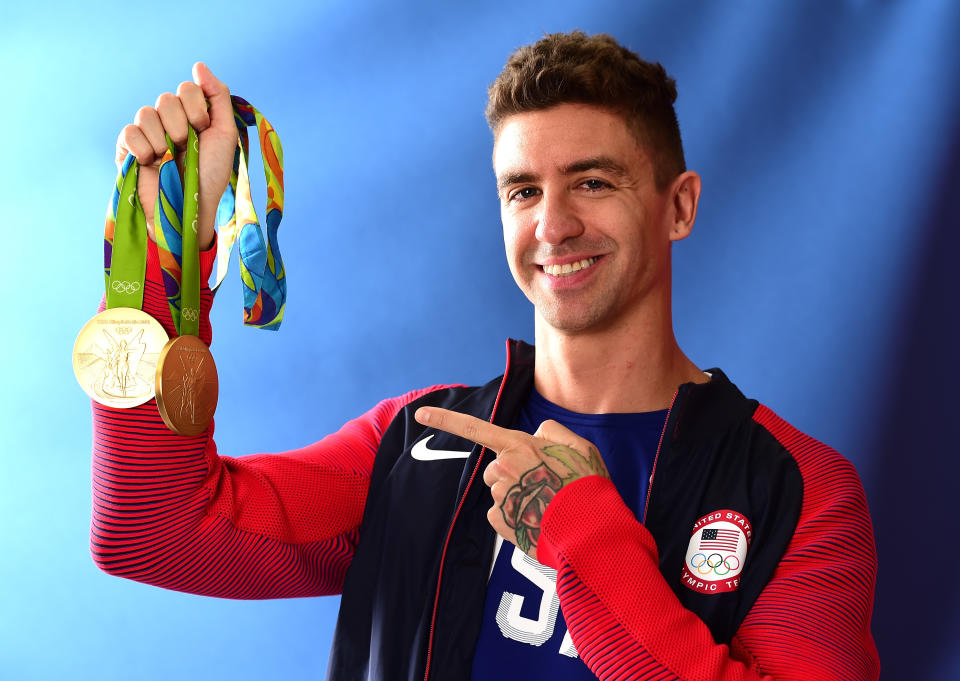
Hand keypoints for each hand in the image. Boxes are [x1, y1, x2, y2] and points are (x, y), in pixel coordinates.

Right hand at [114, 62, 235, 248]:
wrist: (191, 209)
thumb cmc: (210, 176)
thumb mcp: (224, 135)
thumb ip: (217, 96)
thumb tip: (198, 65)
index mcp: (191, 115)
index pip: (187, 89)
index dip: (197, 110)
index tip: (203, 131)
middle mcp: (168, 121)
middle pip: (167, 99)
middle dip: (182, 126)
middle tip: (186, 148)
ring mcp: (147, 134)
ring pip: (146, 112)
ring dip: (164, 139)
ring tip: (170, 159)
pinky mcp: (127, 150)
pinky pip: (129, 132)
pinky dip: (143, 148)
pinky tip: (152, 162)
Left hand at [414, 407, 608, 558]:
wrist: (589, 527)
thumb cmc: (585, 485)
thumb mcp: (578, 445)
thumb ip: (552, 432)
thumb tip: (537, 436)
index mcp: (518, 445)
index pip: (475, 428)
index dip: (445, 420)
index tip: (421, 414)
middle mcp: (503, 468)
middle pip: (495, 469)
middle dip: (512, 475)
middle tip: (542, 485)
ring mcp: (500, 496)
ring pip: (500, 492)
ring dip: (517, 496)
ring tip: (544, 504)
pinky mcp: (501, 521)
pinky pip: (501, 515)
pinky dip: (515, 517)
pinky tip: (535, 517)